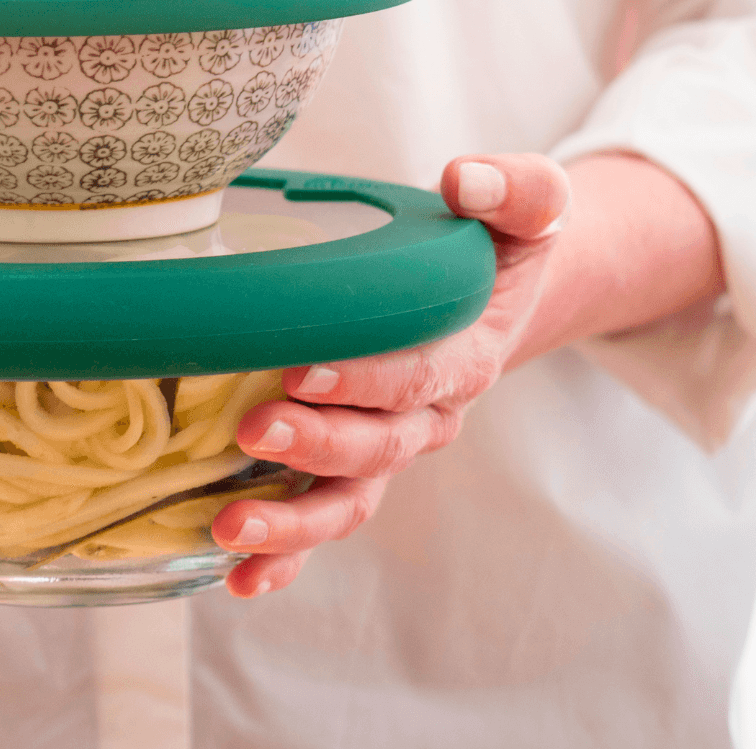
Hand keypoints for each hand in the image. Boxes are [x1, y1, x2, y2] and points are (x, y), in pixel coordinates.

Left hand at [211, 152, 570, 597]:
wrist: (497, 295)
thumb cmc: (498, 244)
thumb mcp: (527, 205)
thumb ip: (514, 188)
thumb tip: (465, 179)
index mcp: (464, 355)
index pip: (417, 376)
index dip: (366, 381)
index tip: (303, 371)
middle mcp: (427, 416)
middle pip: (376, 447)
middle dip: (315, 445)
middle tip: (252, 429)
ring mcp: (388, 448)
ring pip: (346, 499)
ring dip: (290, 522)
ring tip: (228, 528)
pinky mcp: (351, 463)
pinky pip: (323, 521)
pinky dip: (284, 557)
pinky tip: (235, 577)